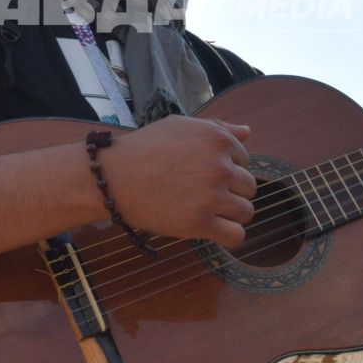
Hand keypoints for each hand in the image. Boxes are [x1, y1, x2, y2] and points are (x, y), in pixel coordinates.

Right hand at [97, 117, 256, 246]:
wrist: (114, 177)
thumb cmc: (145, 149)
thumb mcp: (181, 127)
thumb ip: (217, 128)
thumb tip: (247, 131)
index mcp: (217, 140)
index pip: (244, 161)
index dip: (225, 169)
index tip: (202, 174)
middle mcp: (219, 166)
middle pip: (248, 187)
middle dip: (230, 192)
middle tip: (202, 194)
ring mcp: (211, 195)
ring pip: (245, 211)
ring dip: (230, 214)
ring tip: (206, 211)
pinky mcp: (200, 222)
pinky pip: (235, 235)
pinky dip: (229, 235)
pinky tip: (213, 229)